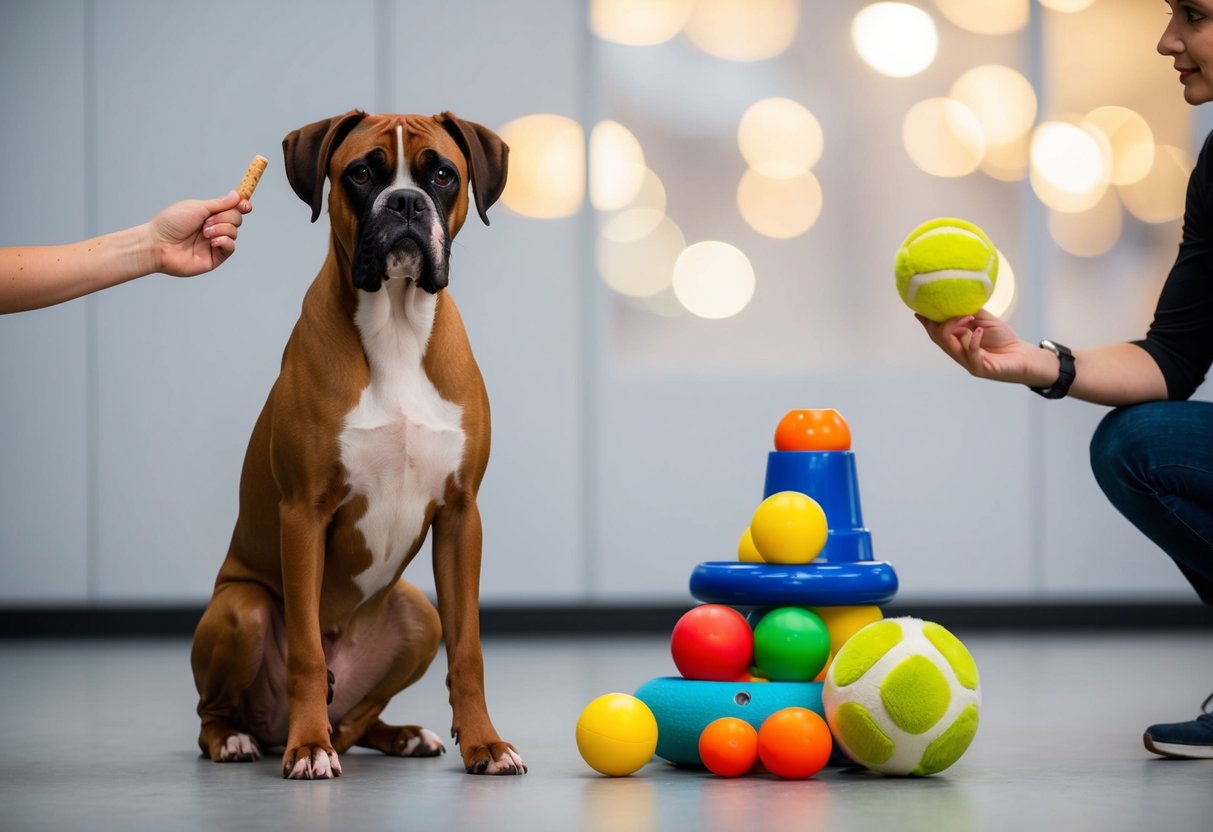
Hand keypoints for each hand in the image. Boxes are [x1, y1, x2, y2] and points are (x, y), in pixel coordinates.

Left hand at [148, 191, 251, 276]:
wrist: (159, 244)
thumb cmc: (171, 223)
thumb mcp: (197, 207)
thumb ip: (220, 203)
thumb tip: (237, 195)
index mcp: (208, 214)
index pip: (232, 208)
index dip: (241, 205)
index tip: (245, 205)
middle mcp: (213, 228)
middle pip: (236, 218)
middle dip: (225, 217)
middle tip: (207, 221)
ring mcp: (214, 243)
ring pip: (234, 232)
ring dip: (221, 229)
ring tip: (204, 232)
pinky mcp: (215, 258)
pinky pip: (231, 247)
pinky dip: (225, 241)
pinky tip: (212, 242)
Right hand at [917, 308, 1040, 383]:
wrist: (1023, 357)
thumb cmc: (1005, 340)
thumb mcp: (986, 321)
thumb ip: (972, 311)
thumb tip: (959, 297)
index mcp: (958, 341)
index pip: (937, 332)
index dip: (927, 322)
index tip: (920, 311)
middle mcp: (958, 352)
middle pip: (938, 338)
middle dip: (940, 322)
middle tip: (952, 310)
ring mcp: (967, 362)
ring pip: (949, 345)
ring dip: (956, 327)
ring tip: (969, 317)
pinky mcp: (979, 369)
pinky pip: (971, 354)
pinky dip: (974, 341)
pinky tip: (980, 331)